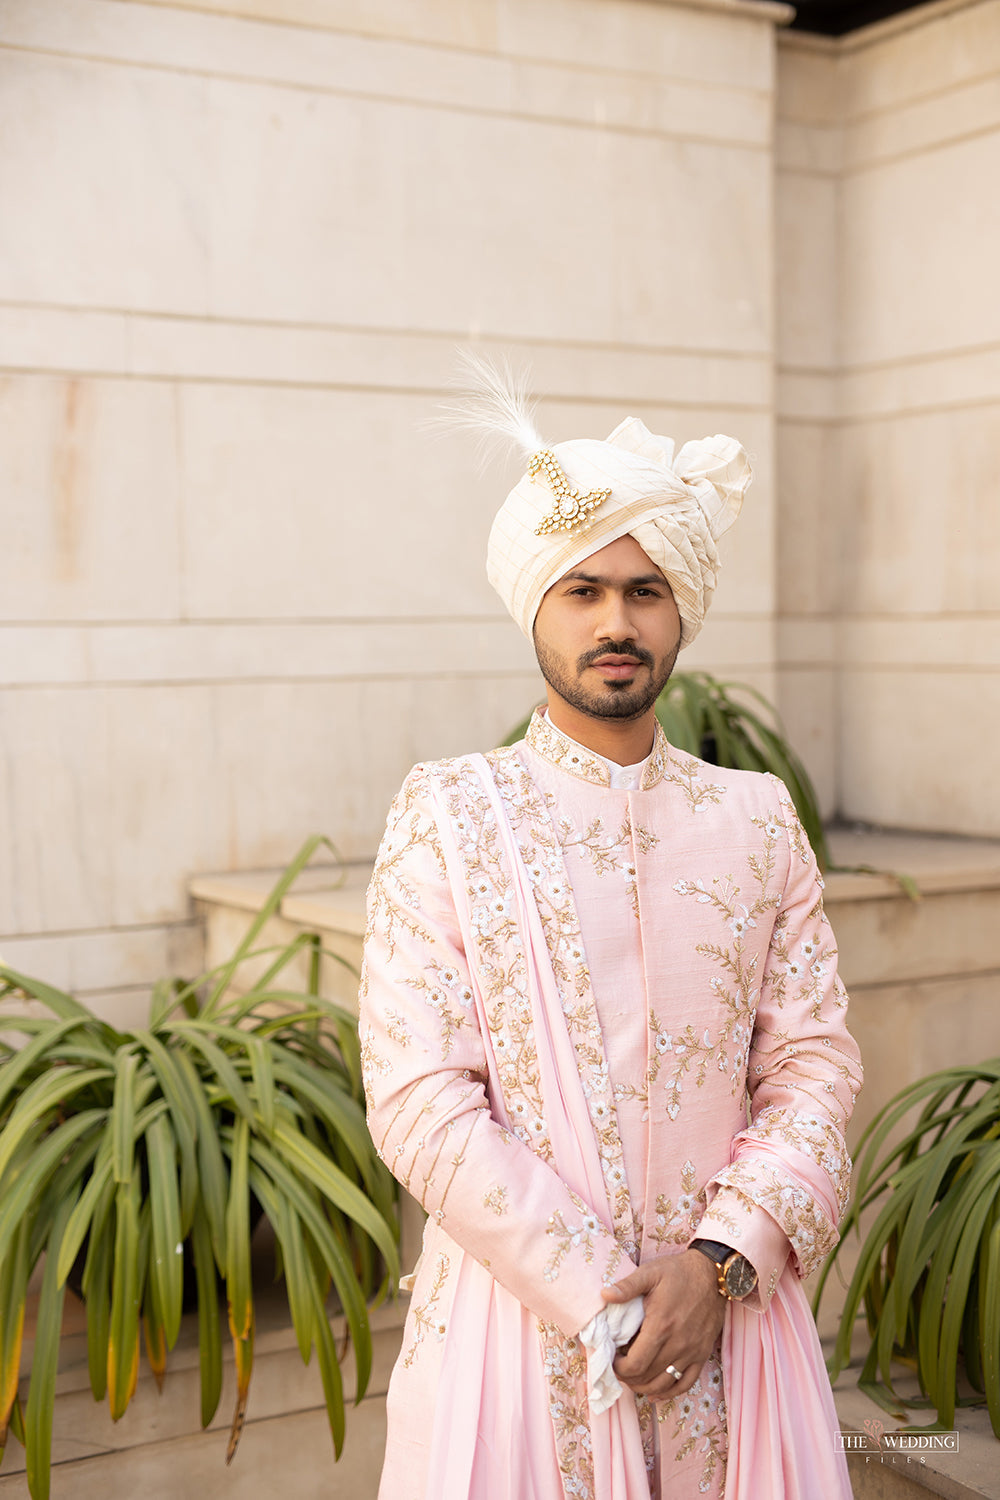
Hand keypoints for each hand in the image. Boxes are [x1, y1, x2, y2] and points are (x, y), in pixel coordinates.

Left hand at [601, 1249, 724, 1403]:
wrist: (713, 1274)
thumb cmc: (678, 1272)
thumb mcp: (650, 1273)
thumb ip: (627, 1286)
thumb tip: (604, 1294)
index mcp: (661, 1326)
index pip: (635, 1364)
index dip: (619, 1369)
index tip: (613, 1359)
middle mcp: (677, 1344)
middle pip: (647, 1377)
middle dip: (628, 1377)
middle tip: (619, 1368)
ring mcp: (692, 1352)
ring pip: (664, 1384)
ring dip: (645, 1387)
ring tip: (633, 1379)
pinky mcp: (702, 1354)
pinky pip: (686, 1383)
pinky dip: (670, 1393)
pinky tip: (657, 1393)